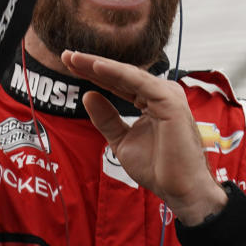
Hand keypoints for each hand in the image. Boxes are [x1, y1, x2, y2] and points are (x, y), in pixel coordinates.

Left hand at [61, 50, 227, 225]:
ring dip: (100, 65)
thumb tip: (87, 95)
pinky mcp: (169, 100)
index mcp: (150, 100)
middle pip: (120, 74)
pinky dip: (116, 73)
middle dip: (92, 64)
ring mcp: (166, 94)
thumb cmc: (157, 168)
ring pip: (127, 74)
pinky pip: (138, 82)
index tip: (68, 65)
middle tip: (65, 55)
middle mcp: (159, 93)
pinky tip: (96, 67)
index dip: (93, 74)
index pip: (117, 83)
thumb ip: (106, 119)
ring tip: (75, 58)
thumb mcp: (122, 141)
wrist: (179, 189)